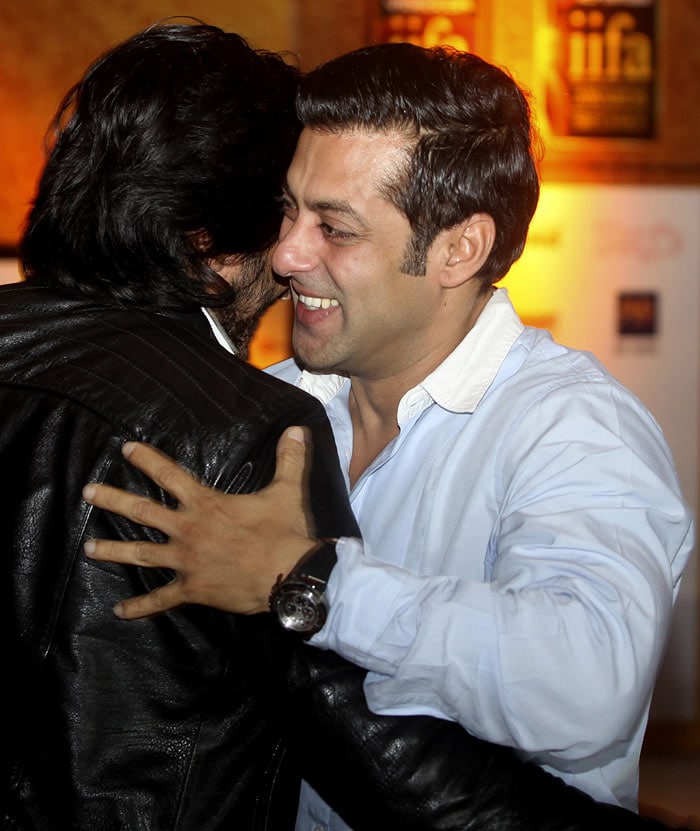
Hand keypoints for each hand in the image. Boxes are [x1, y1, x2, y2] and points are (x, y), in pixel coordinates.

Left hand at [83, 426, 316, 618]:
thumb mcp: (288, 490)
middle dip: (112, 500)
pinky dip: (140, 606)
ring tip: (88, 548)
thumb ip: (290, 458)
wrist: (289, 575)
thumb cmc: (285, 532)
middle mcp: (188, 530)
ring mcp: (186, 562)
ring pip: (141, 554)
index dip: (146, 459)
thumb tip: (298, 429)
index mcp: (206, 504)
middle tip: (87, 492)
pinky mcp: (192, 590)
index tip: (125, 449)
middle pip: (142, 512)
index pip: (169, 474)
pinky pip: (161, 599)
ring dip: (113, 550)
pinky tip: (120, 610)